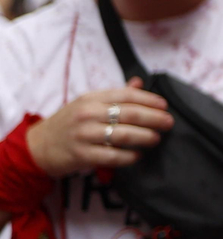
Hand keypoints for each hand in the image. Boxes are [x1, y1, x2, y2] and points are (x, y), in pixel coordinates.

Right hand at [26, 79, 173, 176]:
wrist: (37, 146)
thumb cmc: (68, 124)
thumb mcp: (87, 104)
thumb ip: (114, 95)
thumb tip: (139, 82)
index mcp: (91, 98)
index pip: (126, 95)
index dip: (149, 99)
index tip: (165, 105)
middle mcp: (87, 114)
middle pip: (130, 114)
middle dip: (154, 118)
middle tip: (169, 123)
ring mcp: (83, 134)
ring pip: (123, 134)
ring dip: (145, 137)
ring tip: (156, 139)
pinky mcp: (81, 155)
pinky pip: (112, 156)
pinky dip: (129, 156)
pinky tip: (138, 155)